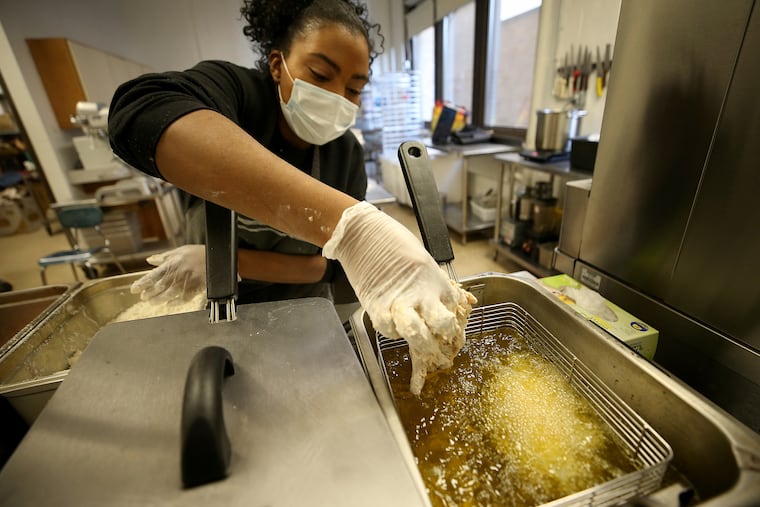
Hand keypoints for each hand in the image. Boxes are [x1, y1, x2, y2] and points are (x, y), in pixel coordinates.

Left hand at [131, 244, 206, 303]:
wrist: (217, 257)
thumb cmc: (199, 253)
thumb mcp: (180, 251)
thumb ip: (164, 257)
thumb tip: (150, 260)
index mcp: (173, 263)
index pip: (154, 274)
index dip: (143, 283)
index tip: (135, 289)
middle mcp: (178, 273)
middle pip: (160, 285)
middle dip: (150, 293)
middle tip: (144, 298)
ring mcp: (187, 281)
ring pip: (170, 293)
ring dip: (160, 299)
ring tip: (153, 302)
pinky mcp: (196, 288)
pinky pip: (184, 297)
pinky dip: (176, 302)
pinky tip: (170, 305)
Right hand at [323, 202, 475, 394]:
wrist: (361, 234)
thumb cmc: (392, 241)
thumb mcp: (422, 260)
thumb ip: (432, 284)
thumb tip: (443, 303)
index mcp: (437, 279)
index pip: (456, 310)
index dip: (455, 326)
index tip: (452, 334)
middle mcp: (423, 292)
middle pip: (442, 327)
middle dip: (443, 342)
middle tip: (441, 352)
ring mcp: (400, 301)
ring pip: (418, 335)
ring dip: (421, 346)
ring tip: (422, 350)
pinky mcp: (378, 307)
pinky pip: (389, 330)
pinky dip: (392, 332)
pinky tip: (393, 326)